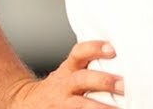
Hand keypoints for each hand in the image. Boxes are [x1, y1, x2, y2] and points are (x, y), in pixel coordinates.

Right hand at [5, 41, 124, 108]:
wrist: (29, 103)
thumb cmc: (60, 88)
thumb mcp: (68, 72)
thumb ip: (88, 66)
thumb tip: (123, 60)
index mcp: (69, 70)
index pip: (79, 53)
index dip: (95, 49)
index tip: (112, 49)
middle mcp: (65, 85)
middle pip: (83, 79)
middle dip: (104, 81)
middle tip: (124, 86)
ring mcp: (63, 103)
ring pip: (80, 105)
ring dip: (100, 108)